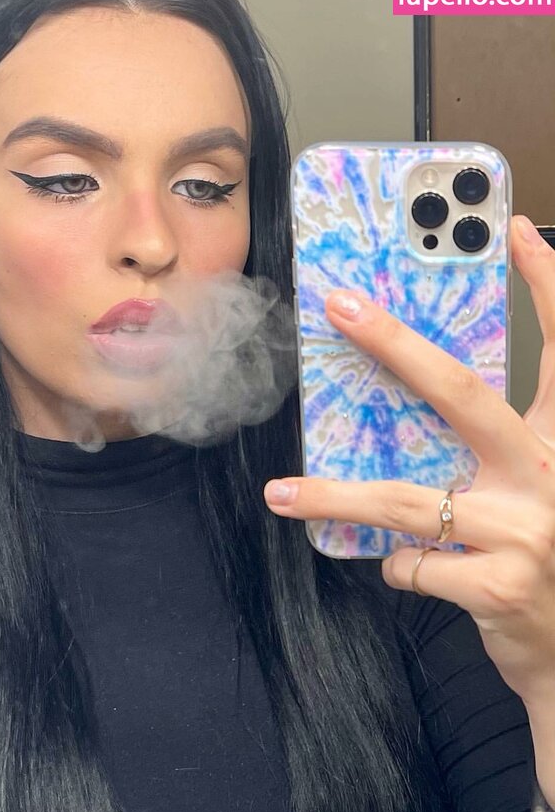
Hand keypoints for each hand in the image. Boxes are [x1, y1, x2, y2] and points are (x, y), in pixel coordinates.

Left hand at [264, 215, 554, 705]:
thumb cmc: (541, 562)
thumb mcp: (531, 494)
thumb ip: (489, 453)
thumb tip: (400, 420)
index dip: (548, 287)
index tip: (518, 228)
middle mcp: (550, 474)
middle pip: (463, 395)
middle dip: (397, 346)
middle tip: (342, 306)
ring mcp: (527, 530)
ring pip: (406, 499)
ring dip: (335, 497)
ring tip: (283, 494)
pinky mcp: (496, 583)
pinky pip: (409, 562)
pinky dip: (395, 567)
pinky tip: (410, 573)